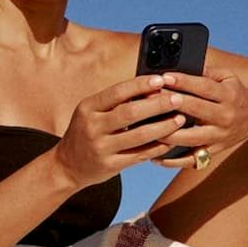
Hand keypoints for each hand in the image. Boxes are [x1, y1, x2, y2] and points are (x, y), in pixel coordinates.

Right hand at [52, 73, 195, 189]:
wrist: (67, 166)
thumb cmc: (85, 133)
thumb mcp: (91, 113)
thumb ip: (115, 103)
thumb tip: (151, 89)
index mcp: (87, 108)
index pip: (117, 92)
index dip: (141, 85)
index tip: (161, 79)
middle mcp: (92, 127)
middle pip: (130, 113)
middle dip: (157, 105)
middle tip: (178, 99)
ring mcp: (101, 148)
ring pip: (139, 136)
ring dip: (163, 127)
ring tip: (180, 119)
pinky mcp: (110, 166)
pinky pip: (140, 155)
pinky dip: (158, 147)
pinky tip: (171, 140)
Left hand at [150, 66, 247, 166]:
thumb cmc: (234, 93)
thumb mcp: (227, 77)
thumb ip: (207, 72)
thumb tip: (182, 67)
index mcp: (229, 96)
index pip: (204, 87)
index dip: (183, 81)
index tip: (164, 77)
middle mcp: (225, 117)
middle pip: (196, 111)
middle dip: (172, 104)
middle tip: (150, 99)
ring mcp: (219, 137)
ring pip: (191, 138)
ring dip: (169, 134)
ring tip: (148, 128)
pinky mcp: (213, 152)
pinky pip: (191, 160)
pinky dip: (173, 161)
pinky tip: (155, 157)